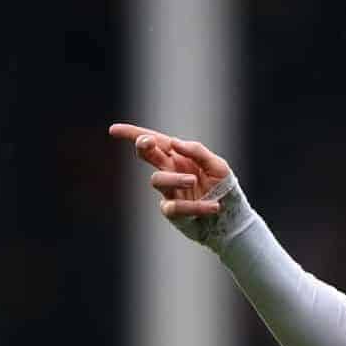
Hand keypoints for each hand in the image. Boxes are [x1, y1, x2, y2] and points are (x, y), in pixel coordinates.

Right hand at [108, 123, 230, 218]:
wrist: (231, 216)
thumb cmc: (222, 187)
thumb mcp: (217, 165)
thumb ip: (197, 151)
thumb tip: (174, 142)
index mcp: (180, 156)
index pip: (155, 141)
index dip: (134, 134)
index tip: (114, 130)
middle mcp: (171, 171)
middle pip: (147, 155)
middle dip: (144, 147)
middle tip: (147, 143)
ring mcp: (169, 191)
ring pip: (157, 180)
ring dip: (175, 178)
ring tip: (193, 180)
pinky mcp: (172, 212)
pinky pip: (175, 207)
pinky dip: (195, 206)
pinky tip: (214, 206)